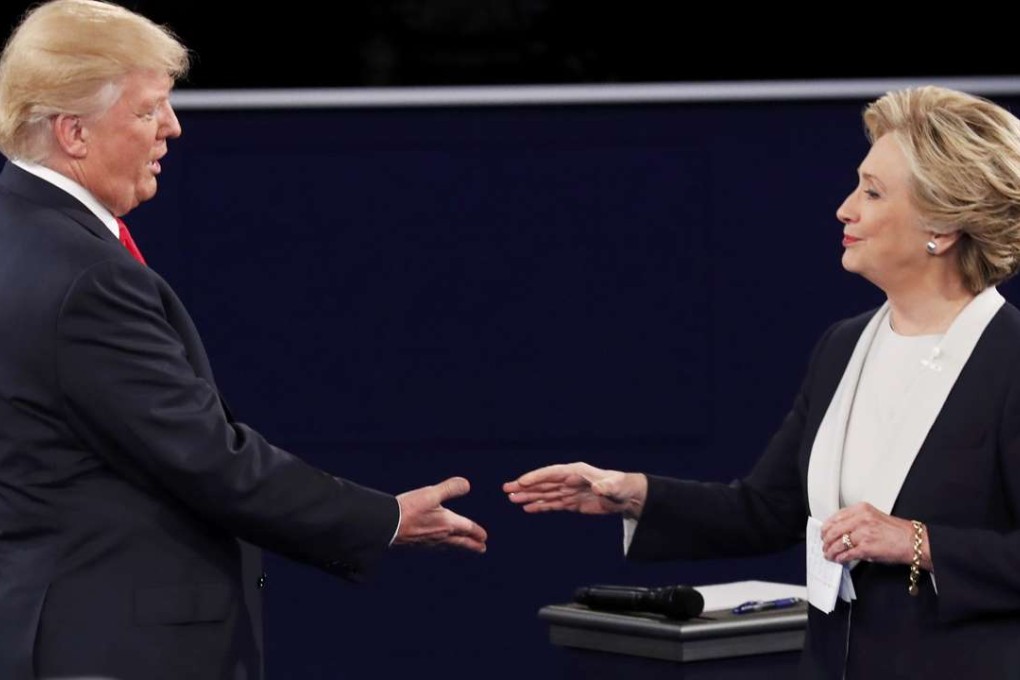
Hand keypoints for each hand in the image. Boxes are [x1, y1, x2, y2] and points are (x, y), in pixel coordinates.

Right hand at [394, 477, 487, 553]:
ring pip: (449, 546)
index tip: (484, 537)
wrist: (387, 526)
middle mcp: (441, 536)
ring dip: (459, 547)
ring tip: (463, 547)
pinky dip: (444, 547)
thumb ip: (450, 488)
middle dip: (473, 545)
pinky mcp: (418, 545)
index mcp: (447, 523)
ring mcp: (429, 543)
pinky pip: (436, 548)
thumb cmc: (409, 509)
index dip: (477, 532)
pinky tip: (439, 545)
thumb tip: (467, 485)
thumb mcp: (431, 493)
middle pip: (461, 542)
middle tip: (481, 549)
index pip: (468, 529)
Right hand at [502, 462, 647, 518]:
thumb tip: (597, 488)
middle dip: (525, 486)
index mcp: (576, 471)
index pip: (552, 473)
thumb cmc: (621, 487)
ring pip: (544, 493)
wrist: (626, 496)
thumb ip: (605, 487)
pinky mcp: (571, 502)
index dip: (536, 477)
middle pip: (543, 482)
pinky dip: (539, 505)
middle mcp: (569, 480)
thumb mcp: (615, 487)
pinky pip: (552, 503)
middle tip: (506, 489)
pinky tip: (527, 508)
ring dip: (528, 496)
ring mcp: (568, 490)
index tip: (521, 482)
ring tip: (511, 499)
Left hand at [821, 502, 929, 568]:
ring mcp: (863, 533)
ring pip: (838, 543)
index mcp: (862, 509)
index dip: (826, 527)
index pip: (835, 517)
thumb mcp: (874, 517)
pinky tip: (839, 559)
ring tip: (829, 555)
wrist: (914, 542)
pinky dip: (841, 558)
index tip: (824, 533)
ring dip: (831, 551)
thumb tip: (840, 531)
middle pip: (833, 530)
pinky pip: (847, 554)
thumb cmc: (897, 532)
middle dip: (826, 540)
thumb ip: (856, 521)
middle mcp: (861, 519)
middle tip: (824, 546)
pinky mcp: (867, 547)